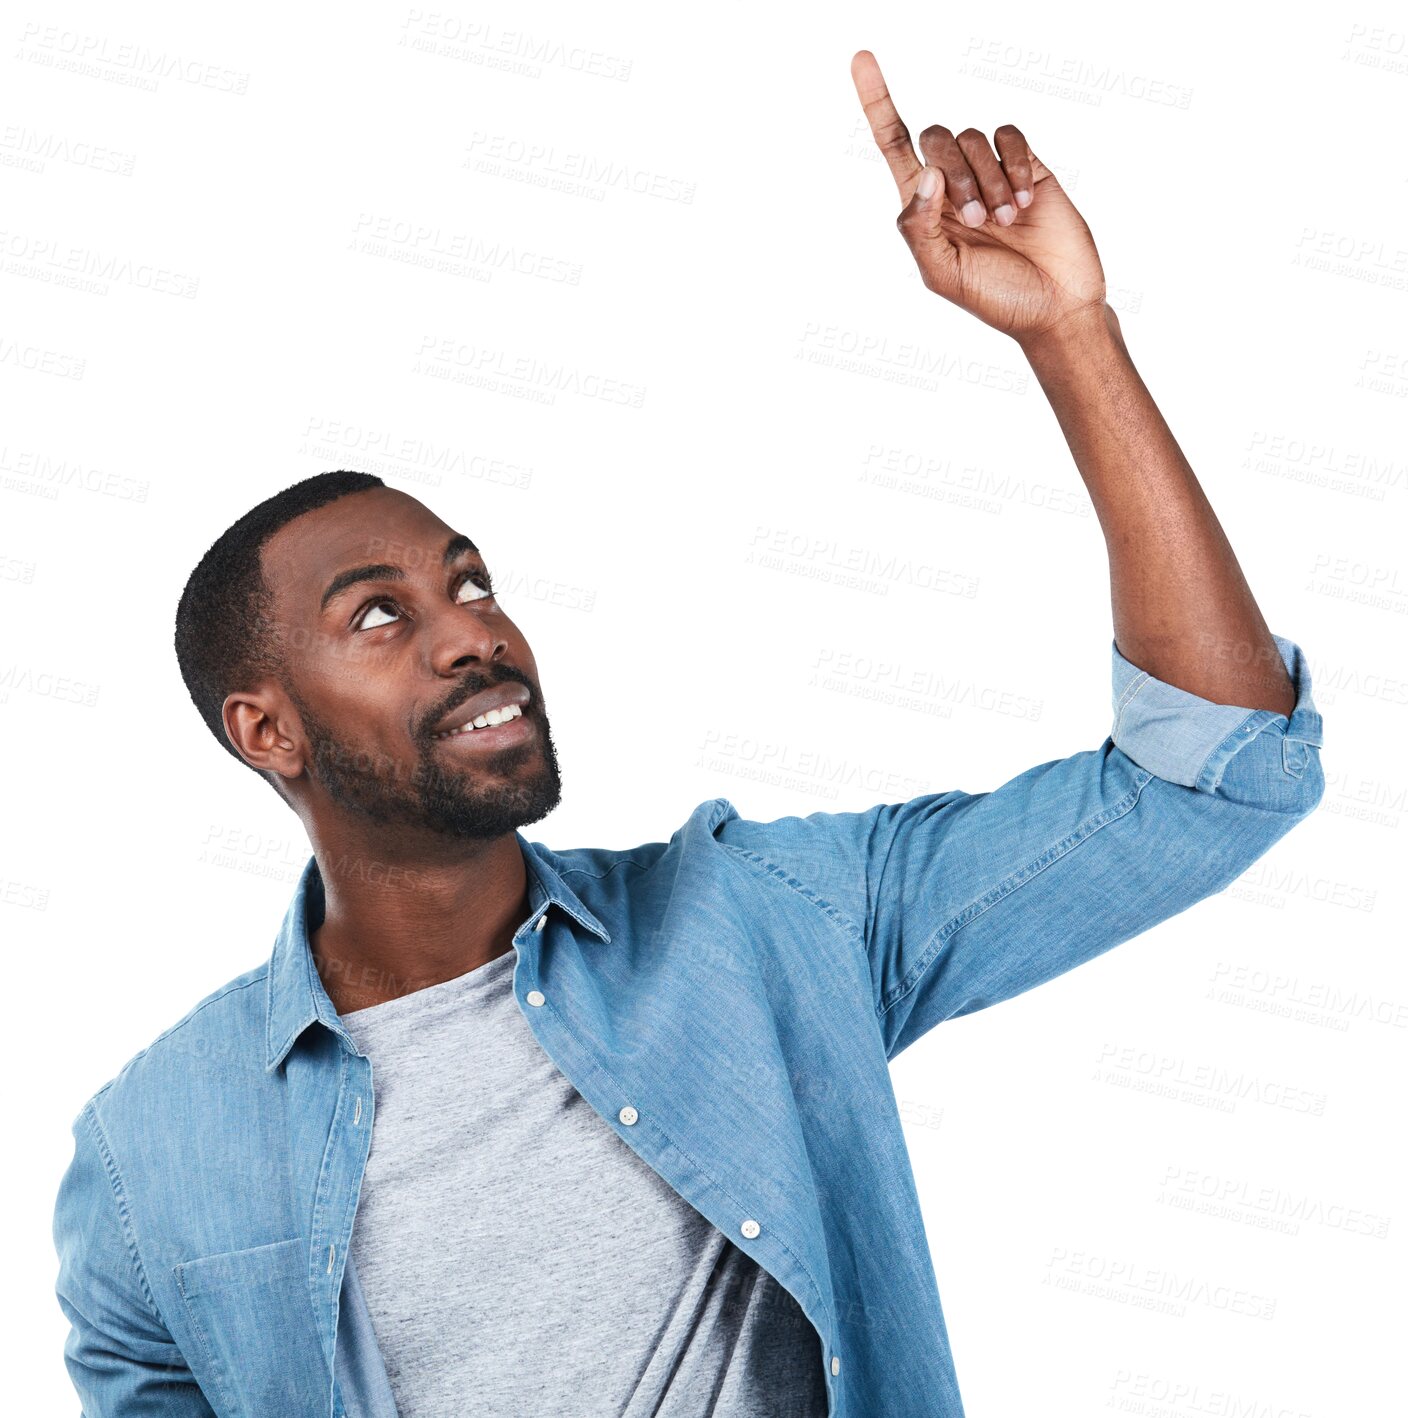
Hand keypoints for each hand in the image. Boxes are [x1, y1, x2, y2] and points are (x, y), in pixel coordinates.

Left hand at [851, 50, 1107, 345]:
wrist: (1055, 306)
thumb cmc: (996, 299)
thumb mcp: (943, 274)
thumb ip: (919, 227)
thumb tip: (926, 174)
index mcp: (924, 209)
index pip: (892, 144)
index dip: (876, 101)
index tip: (861, 57)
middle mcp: (953, 184)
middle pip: (933, 137)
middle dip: (954, 174)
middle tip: (977, 222)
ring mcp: (990, 173)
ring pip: (972, 137)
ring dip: (988, 182)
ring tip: (1006, 222)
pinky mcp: (1027, 166)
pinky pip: (1009, 138)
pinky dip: (1014, 166)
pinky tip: (1024, 202)